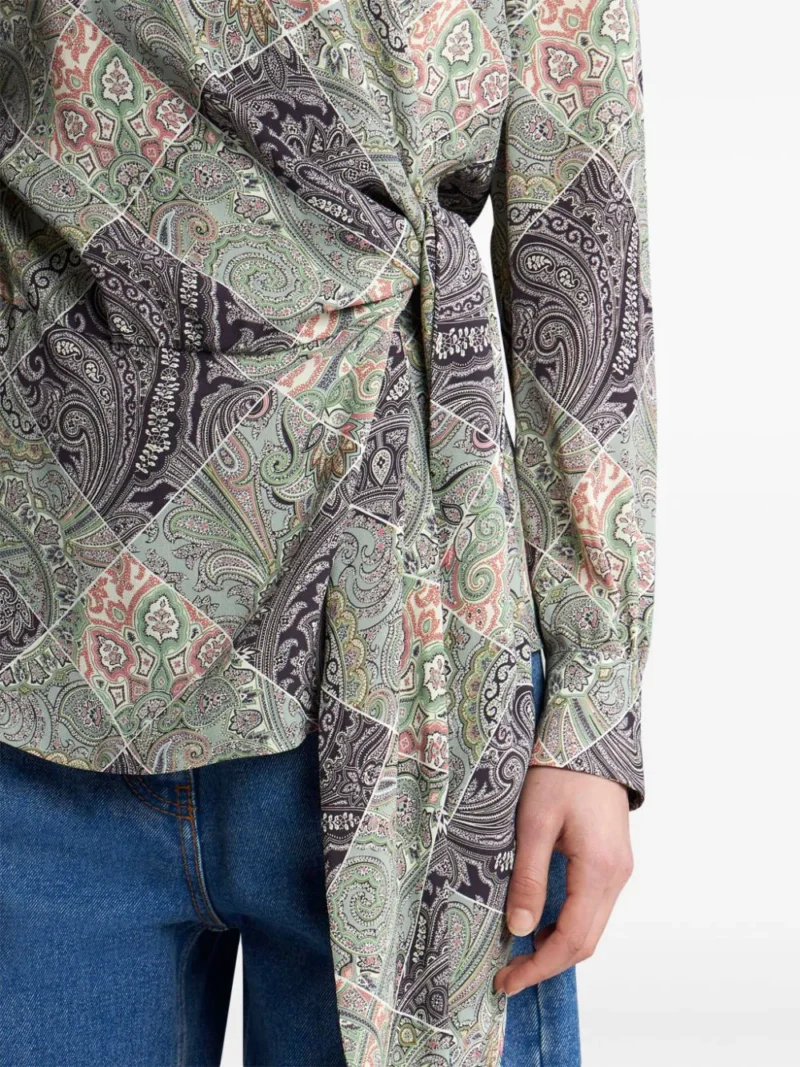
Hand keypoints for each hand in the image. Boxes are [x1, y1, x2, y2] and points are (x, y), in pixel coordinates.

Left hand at [494, 766, 632, 995]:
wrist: (590, 737)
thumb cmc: (559, 772)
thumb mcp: (534, 823)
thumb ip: (529, 877)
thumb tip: (520, 929)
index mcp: (599, 870)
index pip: (572, 940)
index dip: (539, 967)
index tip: (507, 981)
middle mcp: (616, 875)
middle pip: (586, 941)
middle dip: (547, 964)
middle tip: (507, 974)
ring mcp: (618, 868)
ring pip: (591, 926)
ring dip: (557, 946)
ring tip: (517, 952)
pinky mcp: (612, 859)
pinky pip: (592, 906)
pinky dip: (567, 924)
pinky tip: (540, 921)